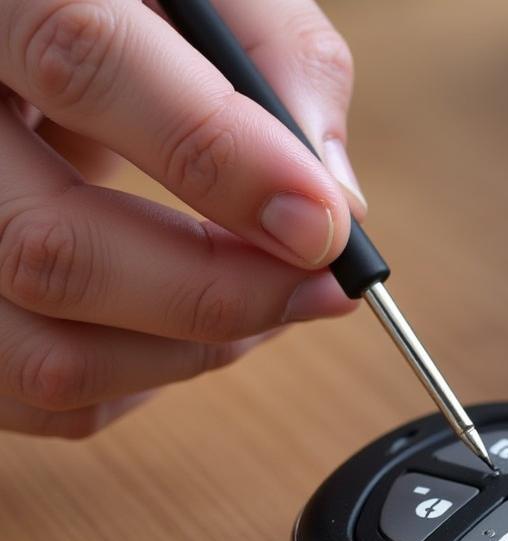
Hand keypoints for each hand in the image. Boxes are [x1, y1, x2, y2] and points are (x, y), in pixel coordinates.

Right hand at [0, 0, 361, 436]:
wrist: (29, 43)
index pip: (80, 59)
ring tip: (268, 309)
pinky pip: (37, 395)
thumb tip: (336, 198)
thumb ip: (275, 55)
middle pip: (52, 249)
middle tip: (319, 288)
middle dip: (217, 293)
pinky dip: (139, 384)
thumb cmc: (135, 14)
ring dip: (188, 355)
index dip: (218, 157)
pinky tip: (187, 333)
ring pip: (43, 352)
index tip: (321, 225)